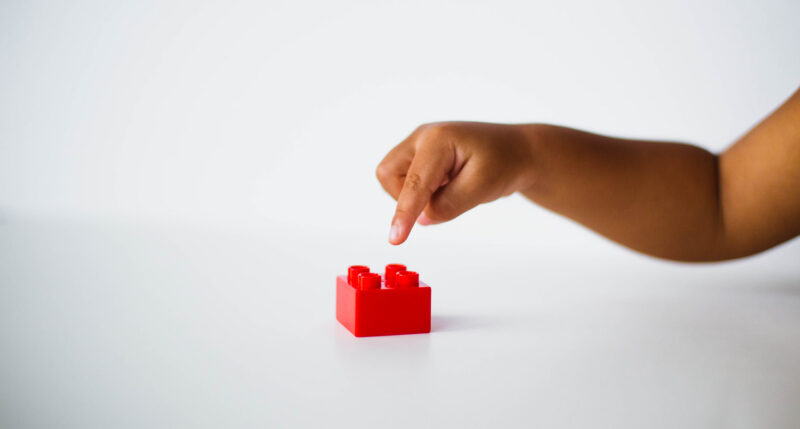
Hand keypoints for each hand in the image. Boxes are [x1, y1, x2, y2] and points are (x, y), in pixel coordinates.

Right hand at [376, 122, 535, 244]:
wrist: (517, 151)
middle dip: (405, 197)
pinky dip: (420, 191)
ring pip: (394, 178)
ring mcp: (419, 144)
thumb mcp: (482, 187)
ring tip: (450, 189)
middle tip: (441, 201)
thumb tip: (421, 219)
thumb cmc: (505, 162)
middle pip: (389, 174)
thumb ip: (449, 205)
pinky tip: (447, 185)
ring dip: (413, 195)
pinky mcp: (421, 155)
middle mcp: (423, 136)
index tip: (395, 239)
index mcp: (438, 139)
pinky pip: (405, 179)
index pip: (414, 183)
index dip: (404, 213)